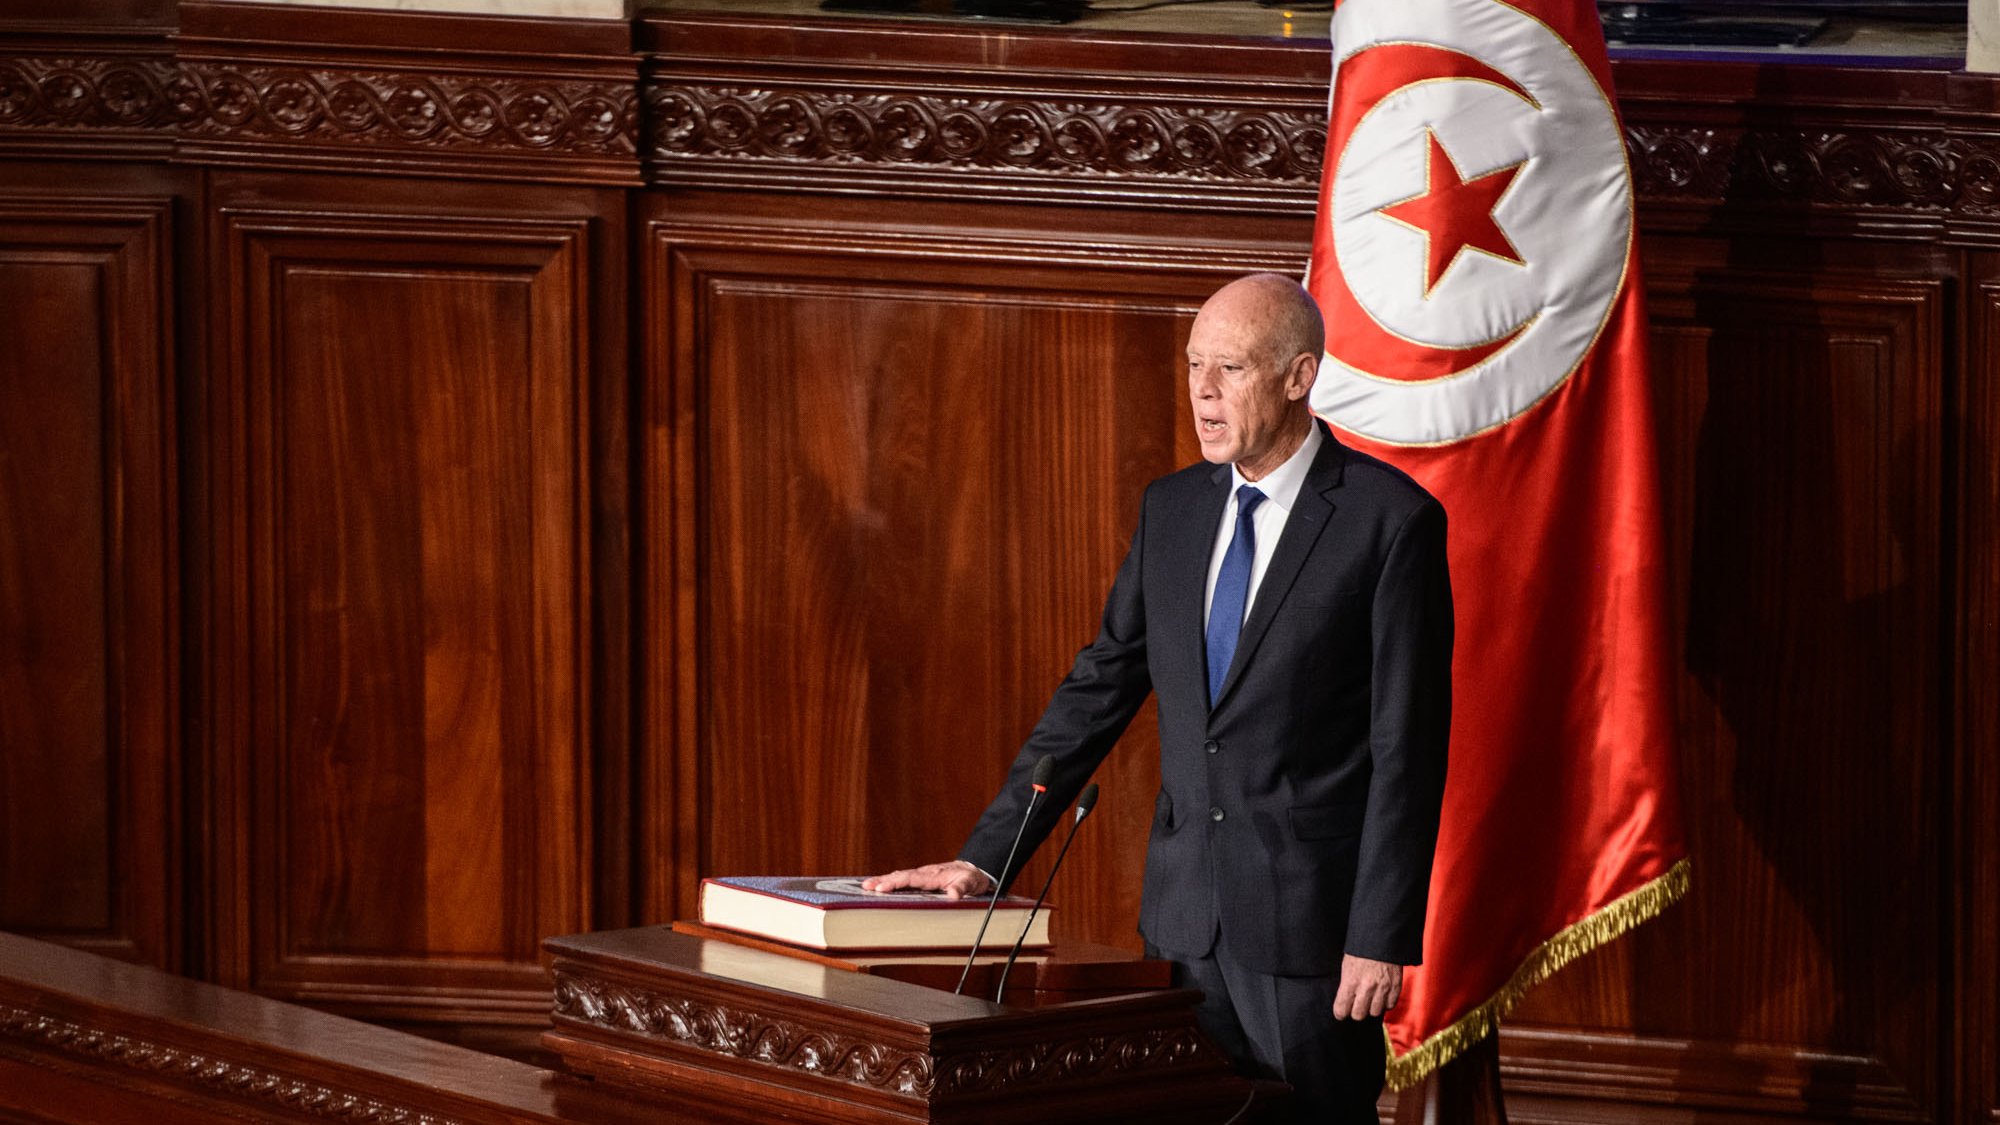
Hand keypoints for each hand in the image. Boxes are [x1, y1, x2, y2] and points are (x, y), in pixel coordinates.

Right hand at [861, 860, 993, 899]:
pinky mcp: (922, 879)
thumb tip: (954, 895)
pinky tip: (880, 885)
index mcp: (934, 875)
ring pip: (900, 877)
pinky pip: (903, 879)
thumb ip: (963, 888)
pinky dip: (890, 881)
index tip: (882, 888)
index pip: (910, 879)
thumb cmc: (972, 878)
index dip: (895, 883)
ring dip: (883, 881)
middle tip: (865, 887)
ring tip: (866, 886)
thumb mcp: (971, 884)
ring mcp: (922, 875)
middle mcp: (925, 873)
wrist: (975, 870)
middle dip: (882, 881)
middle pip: (900, 876)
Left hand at [1332, 954, 1402, 1019]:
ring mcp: (1382, 988)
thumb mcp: (1347, 965)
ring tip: (1370, 998)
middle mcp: (1367, 987)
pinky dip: (1385, 1003)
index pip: (1341, 1009)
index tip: (1341, 1012)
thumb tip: (1344, 1002)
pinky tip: (1381, 995)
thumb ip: (1346, 985)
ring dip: (1372, 1007)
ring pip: (1375, 1012)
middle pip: (1358, 1015)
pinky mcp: (1395, 987)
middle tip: (1356, 1004)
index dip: (1340, 1013)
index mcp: (1351, 981)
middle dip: (1356, 1011)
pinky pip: (1389, 1006)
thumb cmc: (1361, 950)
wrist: (1382, 937)